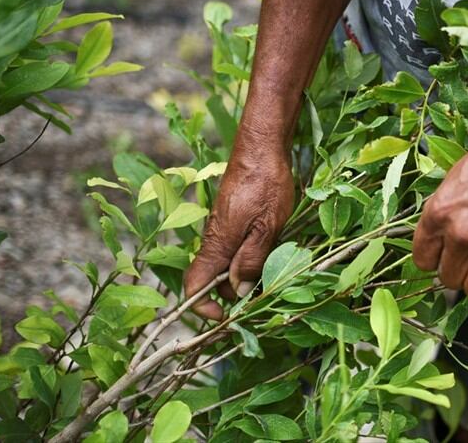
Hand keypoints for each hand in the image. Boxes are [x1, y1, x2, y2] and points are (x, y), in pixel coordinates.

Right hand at [185, 142, 294, 319]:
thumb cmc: (266, 184)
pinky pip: (234, 249)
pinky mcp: (232, 221)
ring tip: (273, 272)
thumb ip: (251, 260)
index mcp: (217, 244)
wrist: (262, 149)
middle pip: (214, 281)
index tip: (226, 317)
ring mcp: (222, 230)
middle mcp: (214, 240)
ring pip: (226, 265)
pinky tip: (271, 251)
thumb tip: (238, 292)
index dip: (204, 307)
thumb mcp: (267, 227)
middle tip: (265, 295)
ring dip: (245, 276)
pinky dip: (249, 258)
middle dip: (233, 294)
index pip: (194, 286)